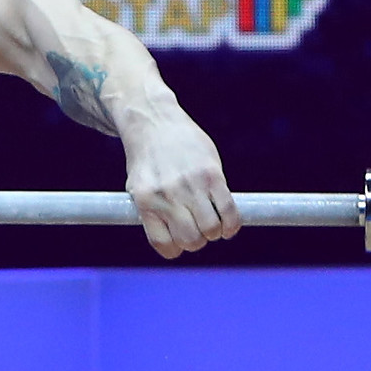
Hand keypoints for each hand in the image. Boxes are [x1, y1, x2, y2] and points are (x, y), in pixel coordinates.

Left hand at [122, 97, 239, 259]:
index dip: (175, 250)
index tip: (179, 243)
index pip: (164, 244)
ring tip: (212, 224)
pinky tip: (228, 224)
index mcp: (146, 202)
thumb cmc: (146, 159)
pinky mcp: (212, 174)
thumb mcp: (138, 187)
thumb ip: (152, 213)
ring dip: (214, 233)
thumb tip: (172, 243)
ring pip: (211, 229)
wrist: (153, 120)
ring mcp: (190, 185)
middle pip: (191, 240)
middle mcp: (167, 195)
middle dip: (196, 241)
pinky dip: (232, 224)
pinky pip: (229, 210)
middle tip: (197, 229)